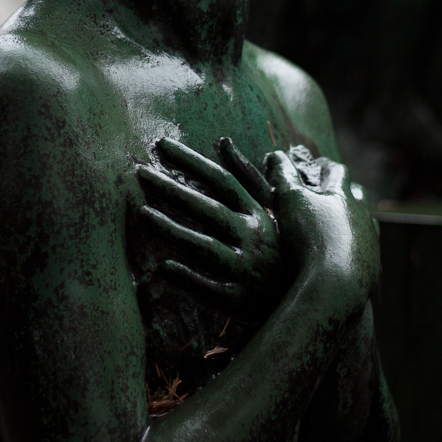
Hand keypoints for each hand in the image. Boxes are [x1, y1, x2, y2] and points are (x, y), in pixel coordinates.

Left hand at [137, 137, 289, 316]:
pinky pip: (209, 289)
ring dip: (173, 230)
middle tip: (140, 173)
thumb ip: (245, 176)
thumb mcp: (268, 209)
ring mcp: (246, 269)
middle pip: (208, 209)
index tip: (161, 144)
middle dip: (173, 189)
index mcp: (257, 214)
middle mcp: (252, 238)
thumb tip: (223, 141)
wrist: (301, 299)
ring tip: (142, 213)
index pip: (221, 179)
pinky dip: (188, 278)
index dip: (192, 160)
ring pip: (205, 246)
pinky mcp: (238, 300)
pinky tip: (163, 267)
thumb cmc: (277, 249)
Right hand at [264, 149, 379, 305]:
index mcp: (343, 197)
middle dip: (348, 190)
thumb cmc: (311, 237)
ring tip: (347, 223)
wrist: (336, 283)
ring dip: (357, 220)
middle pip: (359, 196)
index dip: (327, 166)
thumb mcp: (289, 200)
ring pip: (369, 224)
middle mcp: (362, 216)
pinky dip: (360, 251)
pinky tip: (352, 258)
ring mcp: (370, 242)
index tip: (319, 163)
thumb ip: (282, 175)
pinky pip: (370, 255)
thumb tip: (275, 155)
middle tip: (335, 191)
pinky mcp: (374, 268)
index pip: (338, 172)